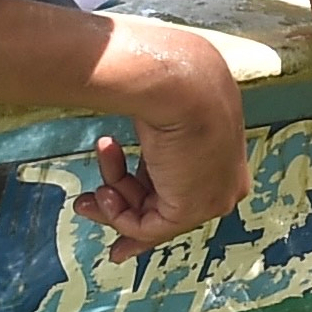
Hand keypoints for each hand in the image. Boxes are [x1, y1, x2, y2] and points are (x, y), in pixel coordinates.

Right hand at [75, 40, 252, 255]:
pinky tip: (106, 191)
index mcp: (222, 151)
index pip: (182, 187)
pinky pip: (146, 228)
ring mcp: (213, 198)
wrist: (178, 82)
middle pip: (165, 206)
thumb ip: (147, 140)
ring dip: (113, 205)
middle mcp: (225, 178)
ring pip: (152, 218)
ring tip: (96, 186)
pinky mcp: (193, 210)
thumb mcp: (159, 114)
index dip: (144, 201)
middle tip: (87, 201)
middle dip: (118, 208)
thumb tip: (118, 144)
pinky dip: (118, 215)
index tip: (114, 207)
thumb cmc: (171, 83)